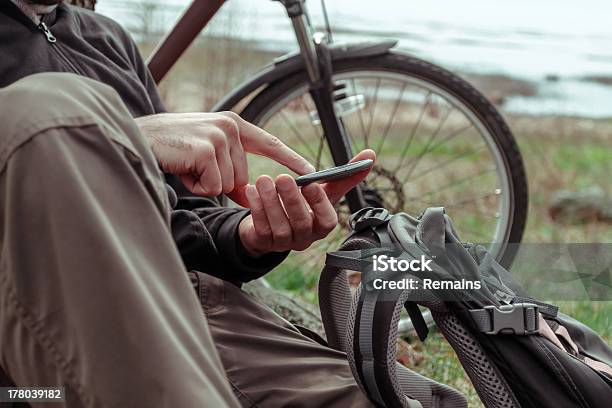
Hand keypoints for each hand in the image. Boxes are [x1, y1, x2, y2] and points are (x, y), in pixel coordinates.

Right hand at [135, 112, 314, 195]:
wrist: (136, 139)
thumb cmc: (171, 147)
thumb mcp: (206, 154)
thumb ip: (229, 166)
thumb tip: (247, 194)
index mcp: (232, 123)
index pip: (269, 142)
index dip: (291, 159)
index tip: (312, 172)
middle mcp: (230, 125)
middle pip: (243, 176)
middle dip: (218, 181)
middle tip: (194, 167)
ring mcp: (219, 136)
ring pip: (229, 184)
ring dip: (205, 184)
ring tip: (186, 166)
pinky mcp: (207, 149)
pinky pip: (214, 186)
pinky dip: (196, 186)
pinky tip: (182, 169)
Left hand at [237, 150, 375, 256]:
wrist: (271, 222)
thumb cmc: (303, 204)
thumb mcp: (323, 190)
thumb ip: (345, 176)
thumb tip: (371, 154)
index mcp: (322, 225)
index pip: (327, 220)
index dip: (319, 203)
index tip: (311, 184)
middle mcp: (306, 238)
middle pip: (302, 223)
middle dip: (292, 200)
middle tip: (282, 178)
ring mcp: (285, 244)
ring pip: (280, 227)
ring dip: (271, 202)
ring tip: (263, 180)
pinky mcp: (264, 244)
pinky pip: (261, 228)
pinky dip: (256, 208)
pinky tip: (251, 190)